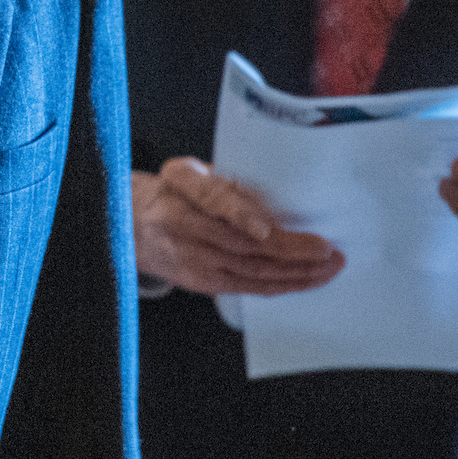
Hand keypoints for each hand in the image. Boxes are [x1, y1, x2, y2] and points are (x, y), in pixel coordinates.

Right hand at [132, 157, 344, 296]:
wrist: (130, 227)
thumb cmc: (168, 194)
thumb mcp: (187, 171)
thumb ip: (223, 181)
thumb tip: (272, 193)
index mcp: (180, 187)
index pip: (210, 201)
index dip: (239, 215)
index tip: (265, 227)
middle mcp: (184, 226)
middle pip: (241, 245)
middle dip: (290, 251)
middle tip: (326, 250)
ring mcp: (193, 260)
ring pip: (251, 272)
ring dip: (295, 273)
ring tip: (328, 267)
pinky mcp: (202, 282)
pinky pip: (248, 287)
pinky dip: (280, 285)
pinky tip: (305, 281)